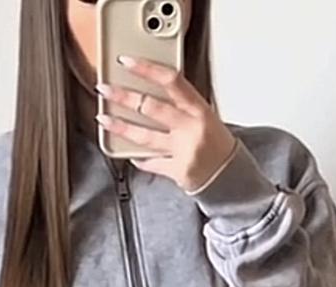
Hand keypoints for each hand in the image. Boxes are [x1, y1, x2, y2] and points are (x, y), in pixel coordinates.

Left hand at [95, 54, 237, 192]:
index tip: (127, 63)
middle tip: (106, 90)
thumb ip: (181, 105)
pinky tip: (129, 153)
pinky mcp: (177, 171)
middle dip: (124, 97)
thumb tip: (148, 90)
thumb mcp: (204, 116)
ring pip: (145, 137)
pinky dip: (139, 158)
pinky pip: (151, 163)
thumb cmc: (215, 143)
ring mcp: (183, 151)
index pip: (171, 81)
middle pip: (151, 108)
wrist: (231, 175)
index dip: (147, 69)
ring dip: (121, 127)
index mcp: (199, 109)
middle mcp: (190, 128)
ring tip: (104, 119)